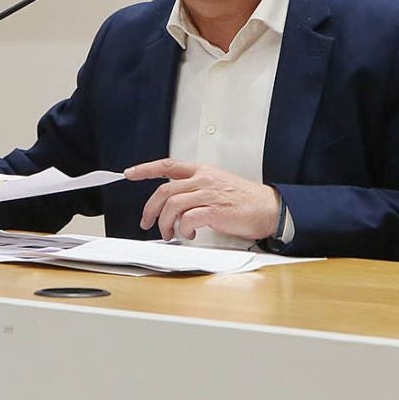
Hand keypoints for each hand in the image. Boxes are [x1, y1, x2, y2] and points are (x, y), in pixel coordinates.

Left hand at [126, 159, 280, 242]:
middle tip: (147, 222)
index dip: (146, 169)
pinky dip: (183, 229)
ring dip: (165, 223)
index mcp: (203, 171)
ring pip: (172, 206)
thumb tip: (174, 205)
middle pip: (164, 190)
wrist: (268, 208)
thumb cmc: (245, 200)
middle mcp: (203, 179)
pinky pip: (188, 219)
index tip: (130, 174)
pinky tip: (189, 234)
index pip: (168, 165)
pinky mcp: (214, 210)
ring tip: (170, 234)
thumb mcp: (218, 184)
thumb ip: (196, 189)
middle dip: (150, 209)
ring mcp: (208, 194)